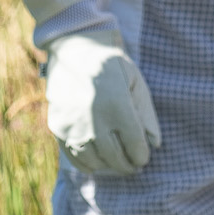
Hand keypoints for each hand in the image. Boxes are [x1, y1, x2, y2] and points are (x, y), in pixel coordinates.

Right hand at [44, 29, 160, 175]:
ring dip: (108, 166)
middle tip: (133, 165)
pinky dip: (87, 164)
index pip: (135, 146)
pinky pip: (74, 157)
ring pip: (95, 161)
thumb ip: (146, 113)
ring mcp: (73, 124)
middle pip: (116, 158)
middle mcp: (94, 119)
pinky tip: (97, 162)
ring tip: (116, 162)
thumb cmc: (110, 64)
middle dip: (128, 165)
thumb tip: (155, 144)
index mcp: (118, 105)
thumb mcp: (135, 81)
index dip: (141, 156)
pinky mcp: (58, 127)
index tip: (143, 156)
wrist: (73, 47)